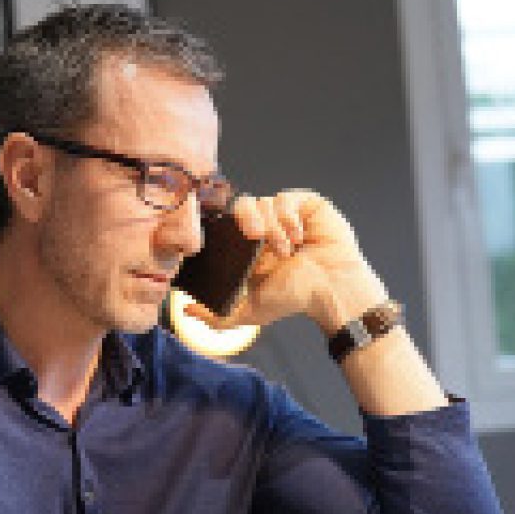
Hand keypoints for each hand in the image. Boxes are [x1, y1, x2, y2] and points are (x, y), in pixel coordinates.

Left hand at [184, 190, 388, 334]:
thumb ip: (217, 315)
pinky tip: (298, 236)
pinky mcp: (305, 204)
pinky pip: (285, 198)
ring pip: (263, 202)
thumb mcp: (249, 311)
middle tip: (255, 237)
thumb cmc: (295, 299)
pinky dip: (288, 216)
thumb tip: (185, 311)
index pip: (225, 223)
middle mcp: (265, 226)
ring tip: (287, 250)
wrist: (330, 289)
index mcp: (248, 246)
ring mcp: (285, 214)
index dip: (222, 225)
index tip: (227, 237)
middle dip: (245, 219)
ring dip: (272, 227)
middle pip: (241, 206)